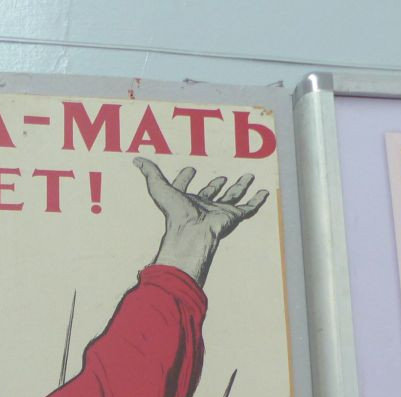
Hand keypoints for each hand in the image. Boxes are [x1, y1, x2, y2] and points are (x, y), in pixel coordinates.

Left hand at [136, 158, 268, 285]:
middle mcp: (202, 206)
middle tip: (221, 177)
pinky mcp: (232, 216)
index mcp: (184, 201)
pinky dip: (257, 200)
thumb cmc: (175, 213)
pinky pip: (248, 208)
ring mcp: (218, 211)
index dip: (184, 178)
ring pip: (232, 197)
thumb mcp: (159, 188)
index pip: (184, 188)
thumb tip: (137, 160)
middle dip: (215, 185)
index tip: (189, 169)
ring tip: (247, 177)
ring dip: (240, 187)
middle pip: (211, 193)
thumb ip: (150, 173)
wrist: (192, 232)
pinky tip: (263, 192)